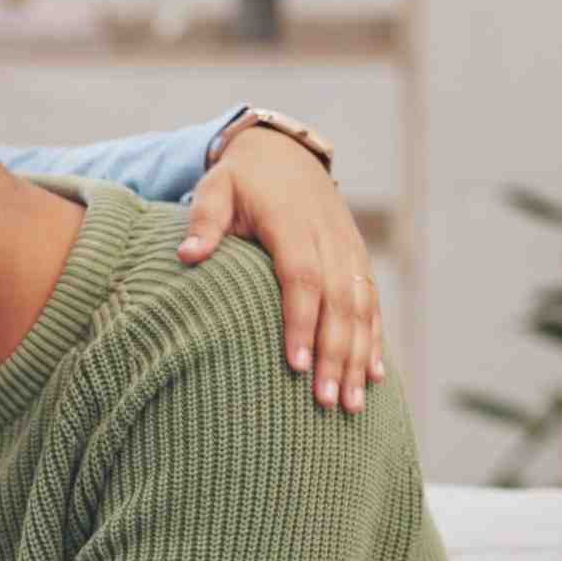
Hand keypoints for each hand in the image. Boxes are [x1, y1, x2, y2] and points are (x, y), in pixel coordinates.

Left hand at [180, 126, 382, 413]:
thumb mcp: (216, 188)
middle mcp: (330, 240)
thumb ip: (203, 221)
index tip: (293, 365)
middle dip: (335, 355)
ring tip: (351, 405)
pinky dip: (374, 341)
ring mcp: (349, 251)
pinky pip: (372, 305)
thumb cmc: (242, 180)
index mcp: (294, 224)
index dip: (301, 322)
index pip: (303, 278)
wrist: (285, 155)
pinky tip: (373, 377)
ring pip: (361, 309)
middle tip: (327, 403)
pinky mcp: (358, 260)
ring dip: (358, 358)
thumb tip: (187, 256)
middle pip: (339, 302)